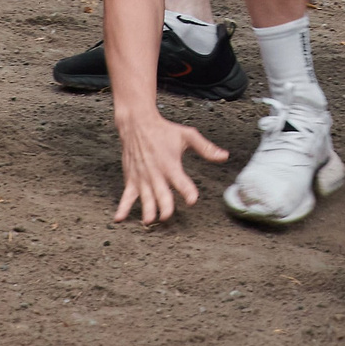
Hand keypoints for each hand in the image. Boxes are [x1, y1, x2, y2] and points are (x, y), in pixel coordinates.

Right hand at [112, 110, 228, 223]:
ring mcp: (142, 178)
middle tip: (167, 217)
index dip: (187, 191)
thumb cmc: (164, 130)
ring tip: (148, 222)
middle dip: (164, 207)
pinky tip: (119, 219)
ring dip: (146, 211)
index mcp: (171, 165)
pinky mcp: (131, 180)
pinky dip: (122, 208)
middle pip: (161, 195)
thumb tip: (225, 156)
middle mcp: (156, 174)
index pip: (181, 181)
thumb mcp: (187, 136)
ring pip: (145, 199)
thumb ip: (206, 148)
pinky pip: (126, 196)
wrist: (137, 124)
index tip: (192, 200)